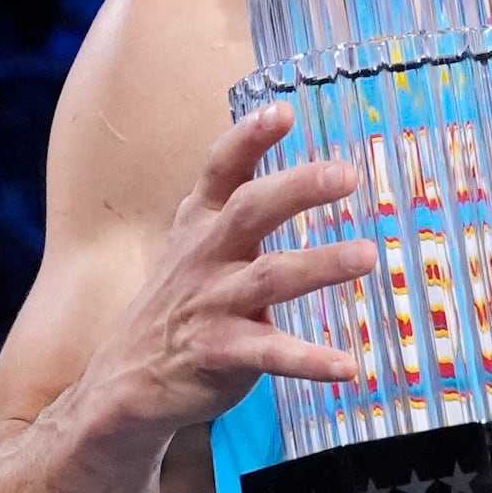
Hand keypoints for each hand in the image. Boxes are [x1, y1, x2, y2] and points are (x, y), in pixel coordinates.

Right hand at [84, 104, 376, 441]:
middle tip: (346, 175)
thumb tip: (309, 169)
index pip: (220, 170)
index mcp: (201, 225)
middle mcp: (204, 257)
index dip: (248, 138)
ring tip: (367, 255)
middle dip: (296, 189)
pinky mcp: (218, 354)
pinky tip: (347, 366)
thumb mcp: (197, 246)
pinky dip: (309, 360)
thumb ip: (238, 211)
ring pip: (269, 278)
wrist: (124, 381)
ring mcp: (210, 305)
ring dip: (320, 264)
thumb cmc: (181, 304)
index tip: (283, 111)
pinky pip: (269, 353)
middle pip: (249, 212)